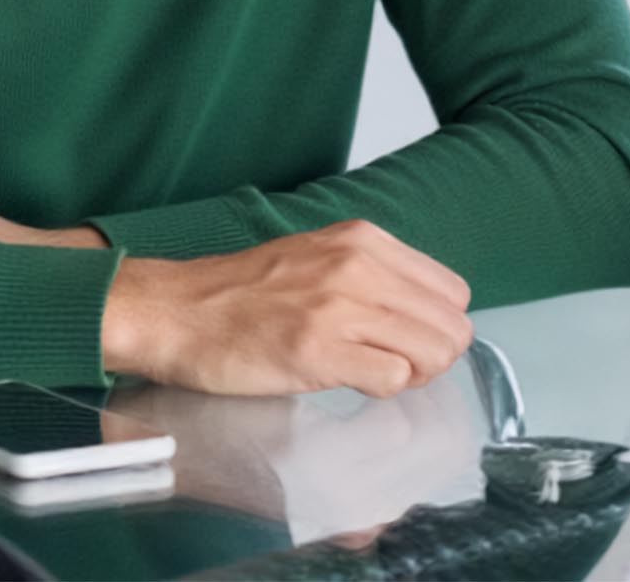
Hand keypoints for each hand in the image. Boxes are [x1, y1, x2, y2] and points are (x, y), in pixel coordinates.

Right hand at [102, 219, 473, 398]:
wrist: (176, 311)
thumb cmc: (240, 293)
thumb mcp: (315, 257)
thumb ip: (370, 273)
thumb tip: (424, 313)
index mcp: (359, 239)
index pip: (452, 291)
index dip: (433, 323)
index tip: (400, 335)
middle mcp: (355, 265)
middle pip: (452, 326)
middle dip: (431, 355)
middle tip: (387, 361)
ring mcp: (337, 306)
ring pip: (434, 353)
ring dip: (410, 374)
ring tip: (366, 369)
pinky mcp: (318, 351)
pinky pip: (394, 380)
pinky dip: (379, 390)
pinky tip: (341, 378)